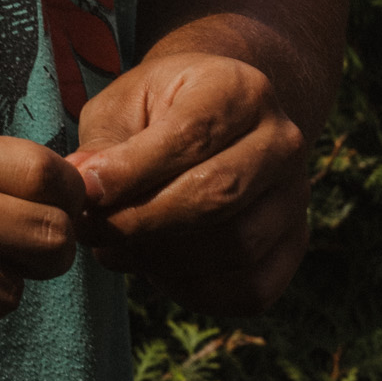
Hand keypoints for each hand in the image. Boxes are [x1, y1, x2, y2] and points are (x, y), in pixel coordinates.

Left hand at [71, 48, 309, 311]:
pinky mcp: (295, 244)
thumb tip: (84, 187)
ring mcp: (296, 196)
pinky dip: (195, 290)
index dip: (133, 172)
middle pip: (218, 197)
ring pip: (236, 248)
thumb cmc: (158, 110)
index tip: (85, 193)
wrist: (216, 118)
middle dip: (144, 222)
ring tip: (116, 248)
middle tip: (92, 230)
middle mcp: (282, 141)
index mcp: (238, 89)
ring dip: (166, 260)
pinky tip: (155, 268)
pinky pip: (250, 288)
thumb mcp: (123, 105)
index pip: (190, 137)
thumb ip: (105, 145)